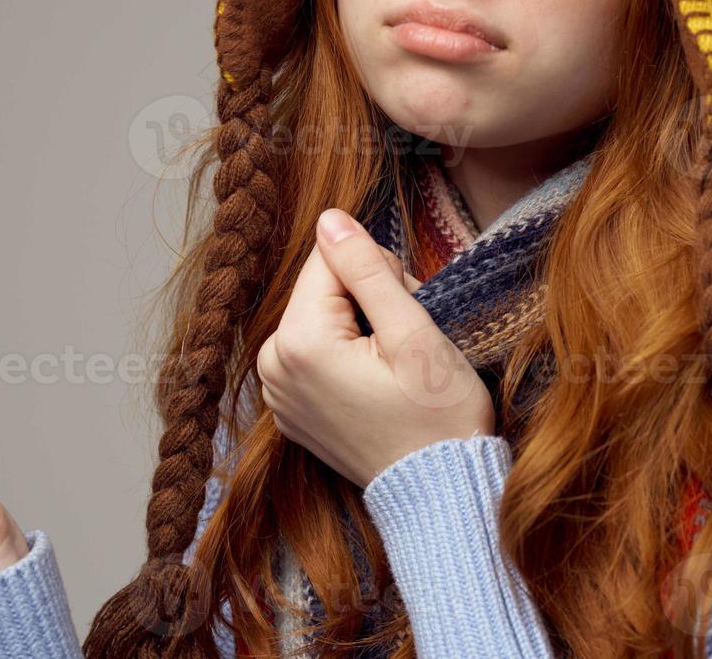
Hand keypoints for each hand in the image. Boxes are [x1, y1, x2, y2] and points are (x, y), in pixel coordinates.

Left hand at [257, 208, 495, 487]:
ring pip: (321, 316)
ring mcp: (277, 393)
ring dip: (361, 326)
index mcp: (299, 343)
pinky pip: (316, 352)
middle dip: (369, 298)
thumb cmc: (437, 417)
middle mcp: (272, 367)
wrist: (438, 493)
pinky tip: (377, 384)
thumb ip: (368, 270)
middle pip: (322, 287)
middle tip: (407, 342)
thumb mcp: (413, 333)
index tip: (408, 311)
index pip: (332, 258)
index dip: (381, 271)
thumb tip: (331, 219)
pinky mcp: (290, 409)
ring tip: (395, 366)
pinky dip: (348, 356)